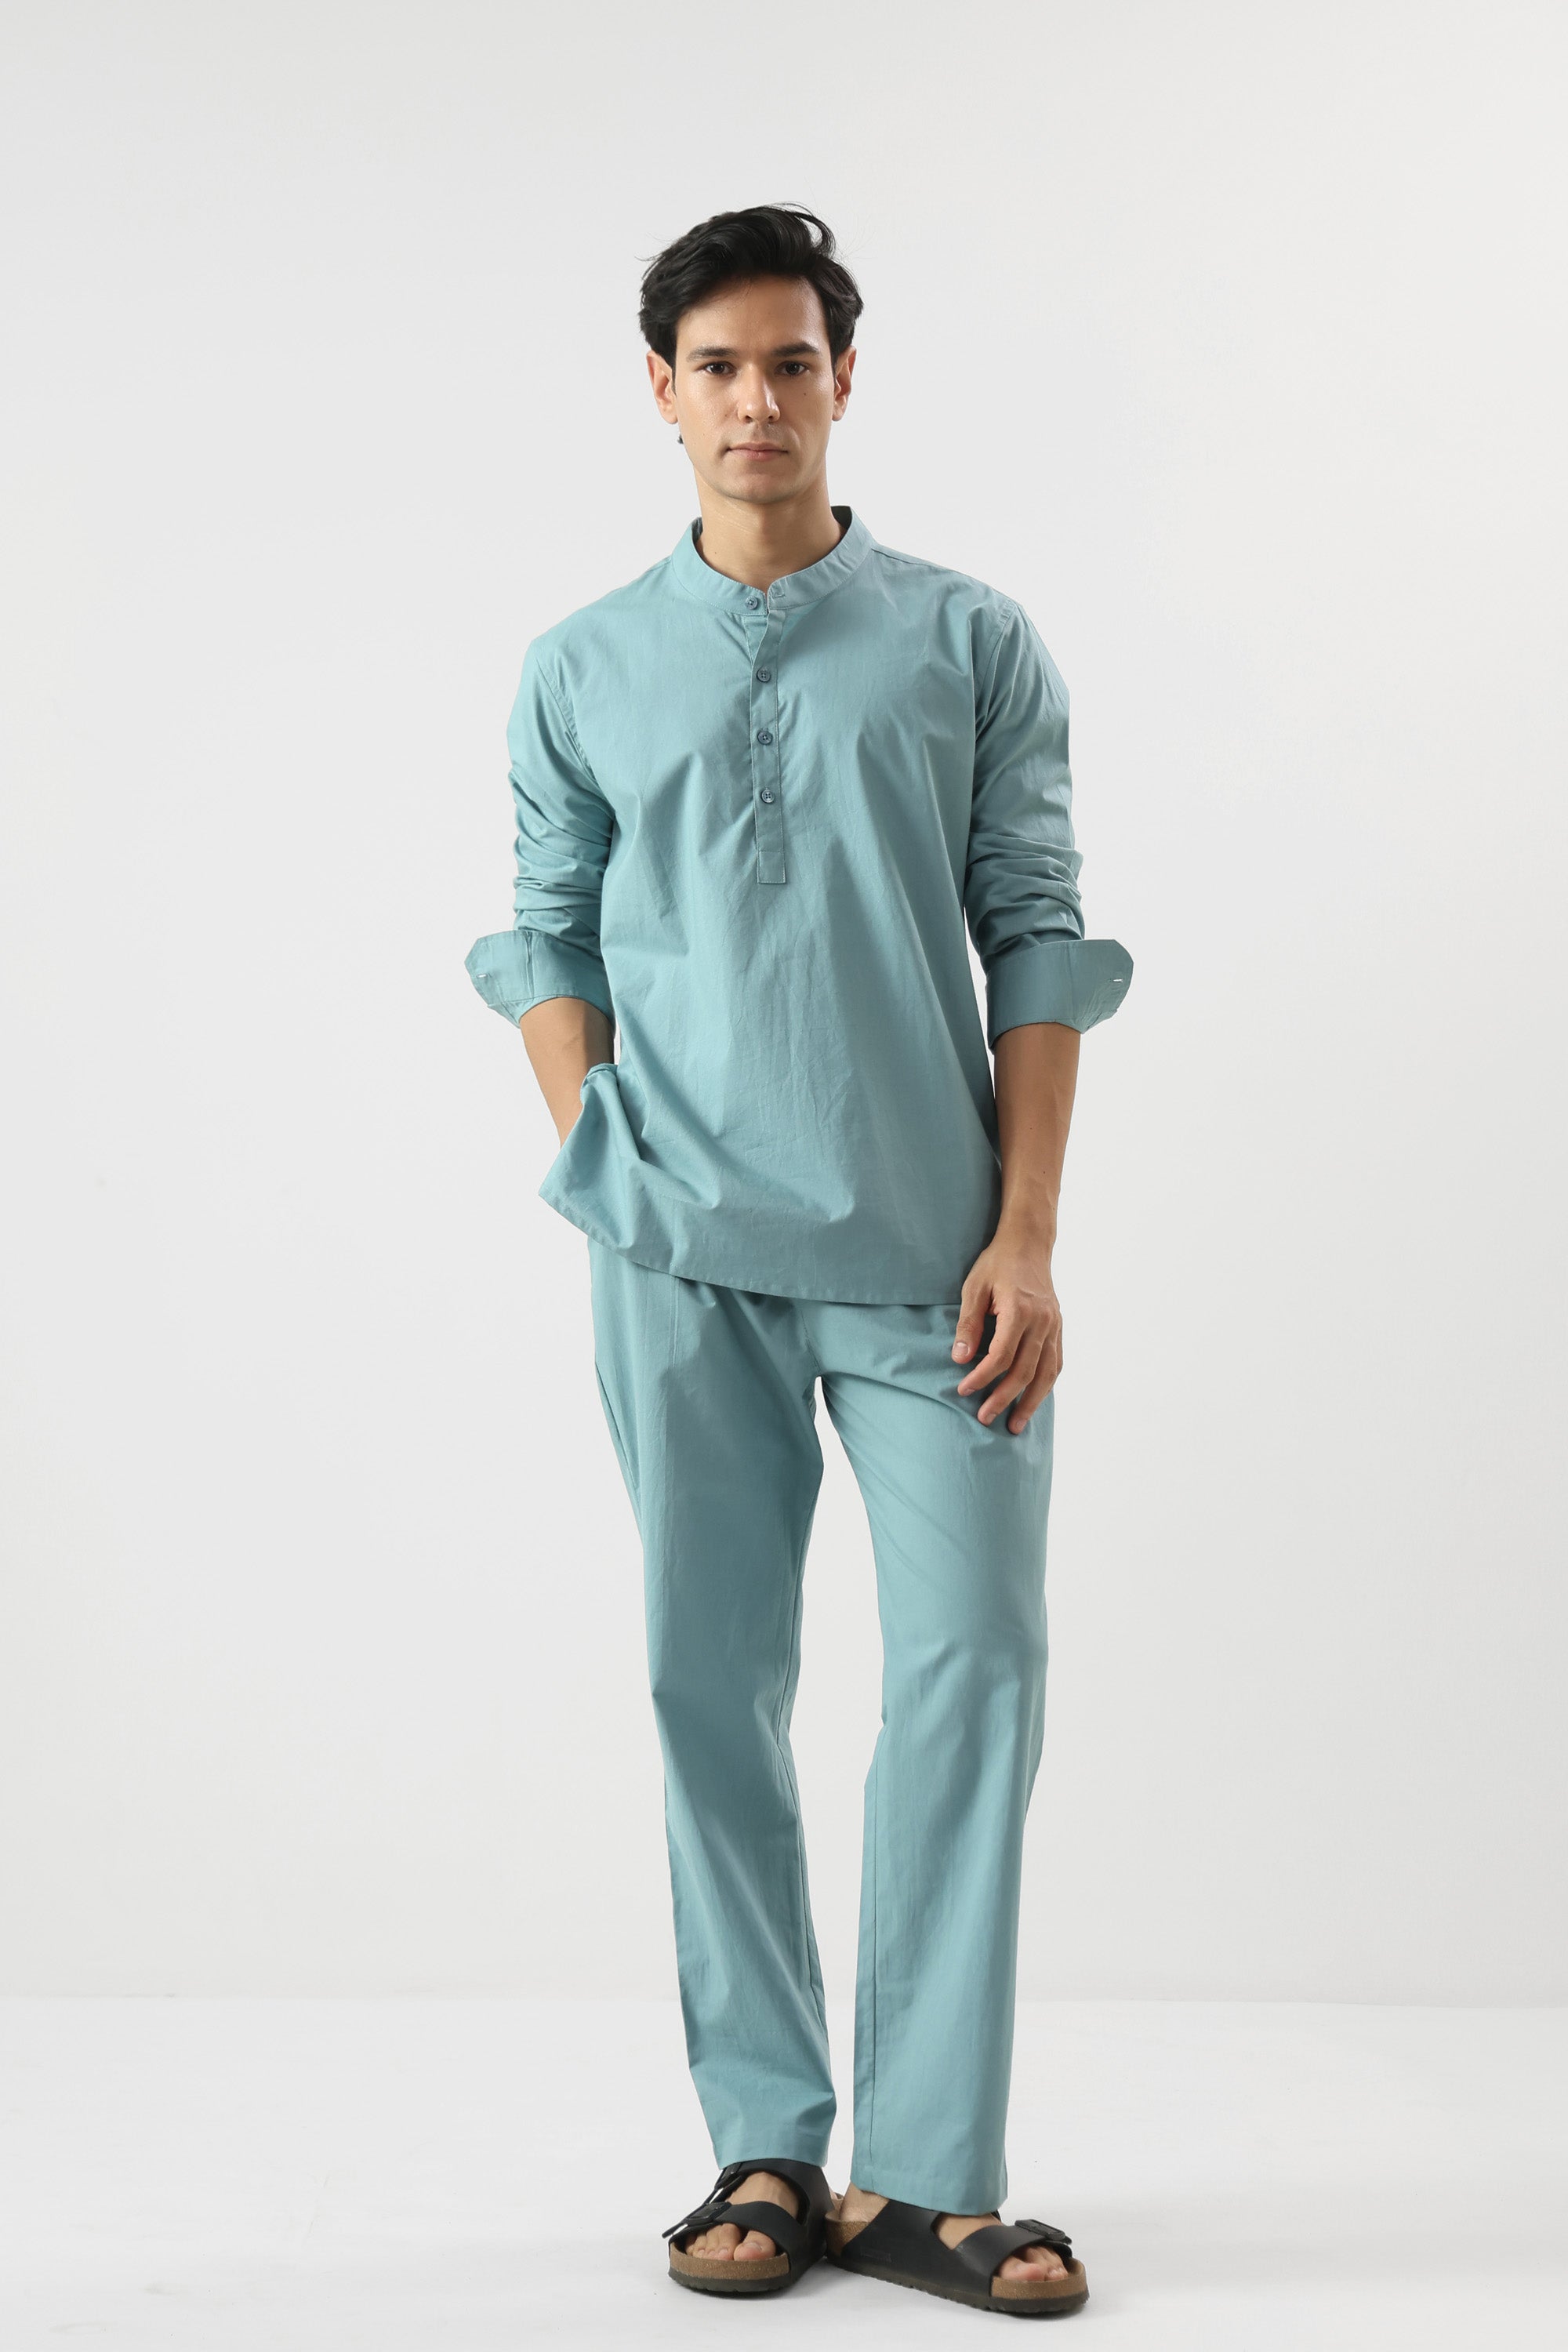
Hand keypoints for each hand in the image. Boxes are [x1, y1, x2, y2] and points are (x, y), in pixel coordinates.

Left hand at [951, 1231, 1062, 1433]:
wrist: (1029, 1243)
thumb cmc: (997, 1264)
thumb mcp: (974, 1288)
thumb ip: (968, 1324)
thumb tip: (961, 1359)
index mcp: (1020, 1310)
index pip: (1001, 1355)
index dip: (982, 1377)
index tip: (964, 1390)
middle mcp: (1042, 1321)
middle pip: (1024, 1371)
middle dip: (1003, 1398)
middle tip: (984, 1419)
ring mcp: (1055, 1326)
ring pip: (1046, 1374)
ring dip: (1030, 1402)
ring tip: (1015, 1425)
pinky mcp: (1059, 1328)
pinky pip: (1056, 1363)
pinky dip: (1046, 1385)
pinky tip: (1034, 1401)